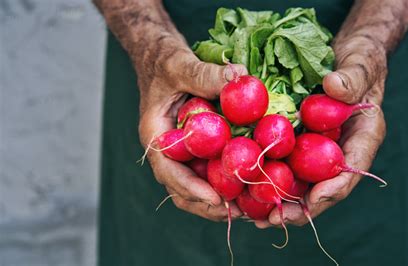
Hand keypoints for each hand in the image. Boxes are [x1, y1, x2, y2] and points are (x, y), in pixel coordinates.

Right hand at [137, 35, 246, 220]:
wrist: (161, 59)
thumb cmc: (165, 62)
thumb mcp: (181, 65)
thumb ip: (204, 74)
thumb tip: (239, 78)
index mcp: (156, 136)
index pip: (168, 170)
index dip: (191, 188)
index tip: (217, 199)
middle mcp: (167, 150)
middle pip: (181, 188)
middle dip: (207, 205)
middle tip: (238, 212)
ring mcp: (182, 151)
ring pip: (195, 185)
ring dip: (218, 200)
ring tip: (246, 208)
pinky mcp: (196, 147)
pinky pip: (208, 169)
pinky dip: (225, 180)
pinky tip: (248, 184)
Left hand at [256, 31, 386, 227]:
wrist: (345, 57)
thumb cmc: (361, 59)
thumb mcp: (361, 63)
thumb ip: (352, 77)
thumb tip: (334, 88)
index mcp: (362, 137)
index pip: (351, 170)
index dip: (333, 188)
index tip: (312, 200)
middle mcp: (340, 149)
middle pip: (323, 186)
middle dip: (299, 207)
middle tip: (275, 220)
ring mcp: (319, 147)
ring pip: (302, 181)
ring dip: (280, 201)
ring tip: (256, 216)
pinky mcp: (300, 140)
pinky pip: (286, 162)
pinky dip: (270, 176)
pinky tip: (248, 187)